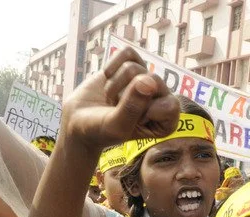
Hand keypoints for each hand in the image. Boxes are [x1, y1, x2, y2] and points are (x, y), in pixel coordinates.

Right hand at [61, 47, 178, 154]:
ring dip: (114, 85)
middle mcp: (162, 97)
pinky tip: (108, 80)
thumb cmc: (100, 130)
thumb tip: (148, 80)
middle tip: (115, 109)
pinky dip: (111, 67)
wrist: (79, 121)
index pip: (169, 106)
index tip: (131, 122)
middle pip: (152, 80)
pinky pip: (127, 53)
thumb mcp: (117, 126)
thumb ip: (133, 107)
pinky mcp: (133, 64)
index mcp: (167, 119)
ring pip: (134, 67)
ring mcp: (147, 79)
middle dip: (125, 95)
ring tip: (111, 99)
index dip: (144, 111)